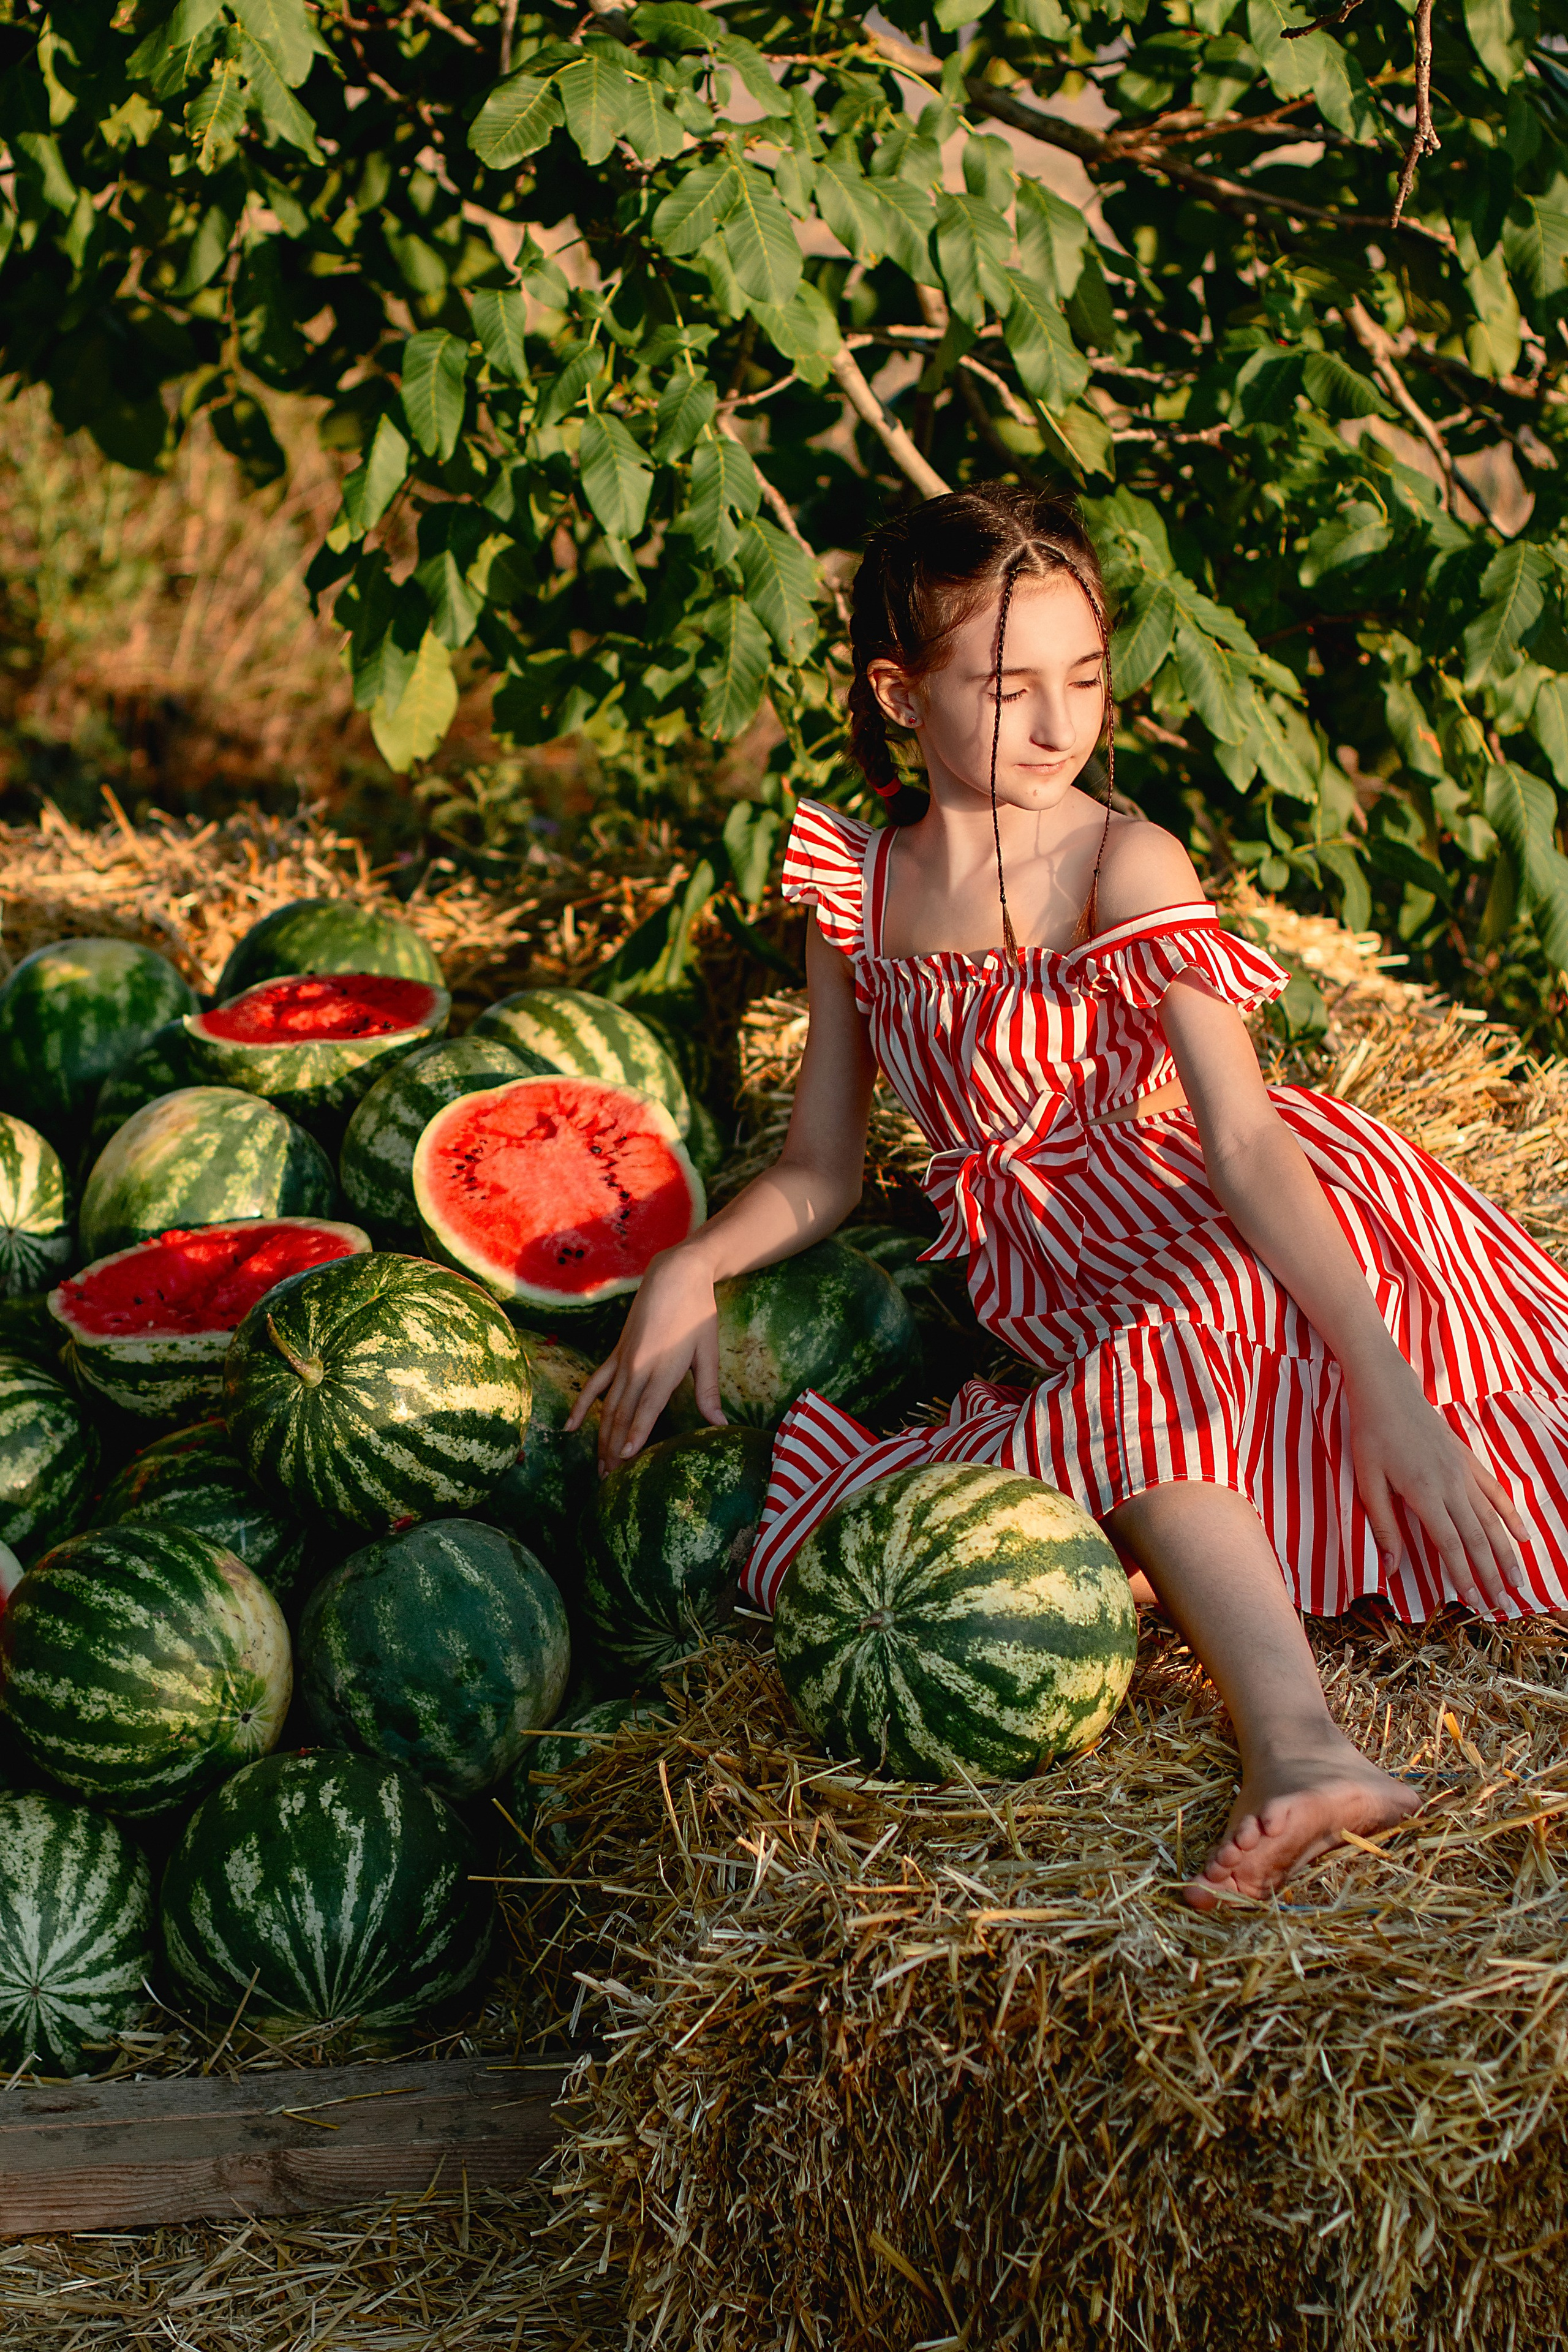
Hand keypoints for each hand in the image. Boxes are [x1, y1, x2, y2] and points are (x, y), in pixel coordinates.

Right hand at [565, 1248, 726, 1473]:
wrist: (674, 1275)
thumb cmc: (698, 1313)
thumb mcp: (708, 1352)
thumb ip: (709, 1391)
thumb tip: (720, 1424)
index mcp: (665, 1369)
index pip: (646, 1409)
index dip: (635, 1434)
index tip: (625, 1458)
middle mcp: (639, 1367)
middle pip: (622, 1414)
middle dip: (615, 1449)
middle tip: (610, 1481)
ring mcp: (623, 1361)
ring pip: (607, 1406)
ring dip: (601, 1437)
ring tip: (598, 1467)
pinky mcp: (616, 1354)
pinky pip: (594, 1384)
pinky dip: (582, 1406)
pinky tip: (571, 1427)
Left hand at [1346, 1367, 1530, 1614]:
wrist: (1388, 1391)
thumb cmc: (1371, 1435)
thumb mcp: (1367, 1481)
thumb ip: (1382, 1524)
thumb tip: (1392, 1567)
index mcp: (1425, 1493)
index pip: (1451, 1545)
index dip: (1464, 1576)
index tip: (1474, 1602)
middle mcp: (1451, 1485)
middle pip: (1478, 1538)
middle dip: (1492, 1574)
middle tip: (1503, 1604)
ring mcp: (1464, 1471)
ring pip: (1492, 1519)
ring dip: (1506, 1552)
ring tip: (1519, 1580)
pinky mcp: (1468, 1460)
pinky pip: (1495, 1492)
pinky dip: (1510, 1516)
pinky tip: (1522, 1535)